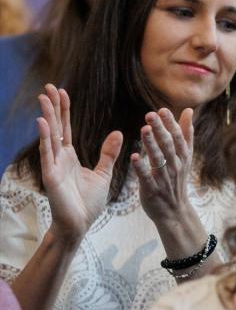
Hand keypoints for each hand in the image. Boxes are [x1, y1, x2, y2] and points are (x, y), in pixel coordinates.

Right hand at [36, 84, 122, 245]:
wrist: (80, 223)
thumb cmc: (88, 202)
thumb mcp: (103, 173)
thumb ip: (108, 153)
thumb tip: (118, 133)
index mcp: (70, 156)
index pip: (66, 128)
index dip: (64, 110)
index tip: (62, 91)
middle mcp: (59, 158)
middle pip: (56, 127)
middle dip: (52, 107)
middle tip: (48, 86)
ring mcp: (53, 166)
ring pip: (49, 136)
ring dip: (47, 117)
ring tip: (43, 98)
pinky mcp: (51, 176)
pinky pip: (48, 154)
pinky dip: (45, 138)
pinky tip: (43, 123)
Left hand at [131, 108, 195, 227]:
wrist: (175, 211)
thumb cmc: (177, 179)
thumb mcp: (185, 156)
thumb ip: (186, 133)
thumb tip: (188, 110)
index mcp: (183, 156)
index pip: (178, 137)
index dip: (171, 124)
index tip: (162, 110)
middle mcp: (175, 165)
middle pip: (168, 145)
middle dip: (160, 129)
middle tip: (150, 114)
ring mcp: (165, 178)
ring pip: (159, 159)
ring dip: (151, 144)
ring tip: (144, 129)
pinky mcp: (153, 190)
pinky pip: (147, 177)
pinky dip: (141, 168)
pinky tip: (134, 157)